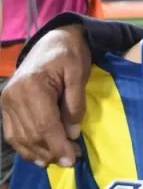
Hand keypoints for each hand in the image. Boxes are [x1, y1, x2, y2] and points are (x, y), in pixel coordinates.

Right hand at [1, 25, 90, 166]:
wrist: (53, 40)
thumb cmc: (69, 54)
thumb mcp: (79, 73)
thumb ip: (75, 104)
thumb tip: (72, 133)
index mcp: (33, 86)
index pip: (44, 124)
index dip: (57, 144)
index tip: (72, 158)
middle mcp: (14, 95)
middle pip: (31, 133)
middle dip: (51, 151)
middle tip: (71, 159)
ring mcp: (7, 100)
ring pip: (20, 137)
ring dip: (38, 152)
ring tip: (58, 159)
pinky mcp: (6, 104)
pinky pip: (12, 132)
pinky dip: (25, 146)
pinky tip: (39, 154)